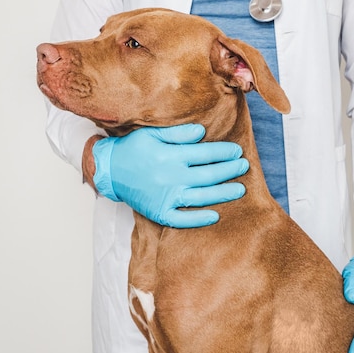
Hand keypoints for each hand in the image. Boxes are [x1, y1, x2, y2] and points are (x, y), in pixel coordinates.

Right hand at [90, 124, 248, 227]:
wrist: (109, 171)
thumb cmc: (132, 149)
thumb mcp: (152, 134)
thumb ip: (178, 133)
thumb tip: (202, 132)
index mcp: (170, 156)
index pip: (204, 154)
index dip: (224, 152)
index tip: (237, 151)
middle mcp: (171, 177)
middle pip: (208, 175)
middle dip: (229, 170)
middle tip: (244, 166)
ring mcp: (166, 197)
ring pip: (201, 197)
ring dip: (223, 193)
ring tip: (240, 189)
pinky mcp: (160, 212)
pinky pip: (182, 219)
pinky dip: (199, 219)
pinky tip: (215, 216)